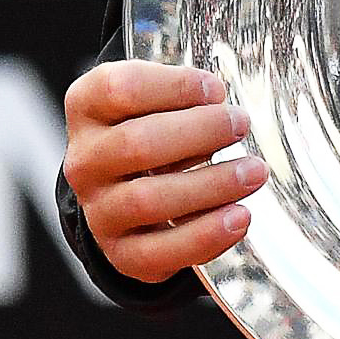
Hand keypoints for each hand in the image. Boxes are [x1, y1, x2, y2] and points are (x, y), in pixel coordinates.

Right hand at [62, 62, 267, 284]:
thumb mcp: (161, 101)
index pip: (118, 89)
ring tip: (253, 172)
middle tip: (240, 126)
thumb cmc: (158, 132)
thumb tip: (216, 97)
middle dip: (200, 132)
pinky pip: (157, 252)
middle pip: (135, 143)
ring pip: (147, 200)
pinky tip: (239, 217)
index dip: (173, 86)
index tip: (216, 90)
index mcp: (88, 111)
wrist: (131, 192)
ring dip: (211, 185)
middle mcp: (85, 161)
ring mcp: (99, 210)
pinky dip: (204, 236)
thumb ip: (184, 93)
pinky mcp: (121, 251)